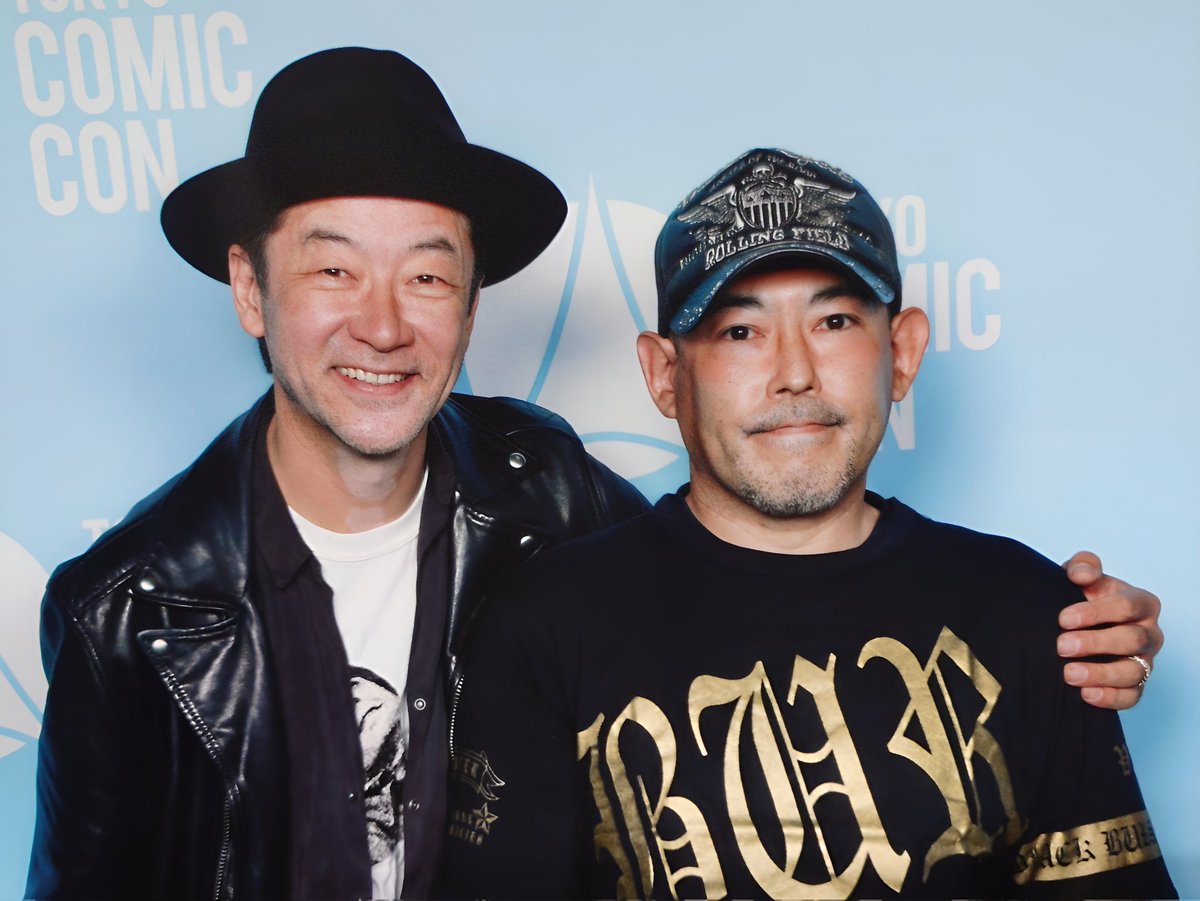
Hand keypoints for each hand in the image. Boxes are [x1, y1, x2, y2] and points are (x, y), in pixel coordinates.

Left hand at [1057, 551, 1162, 709]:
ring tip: (1069, 673)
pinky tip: (1085, 694)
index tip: (1063, 619)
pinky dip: (1110, 698)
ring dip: (1101, 674)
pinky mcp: (1136, 685)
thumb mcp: (1082, 576)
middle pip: (1132, 639)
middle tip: (1061, 646)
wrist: (1079, 624)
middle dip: (1095, 643)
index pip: (1126, 606)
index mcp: (1141, 602)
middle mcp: (1149, 633)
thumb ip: (1083, 566)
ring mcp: (1145, 661)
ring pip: (1133, 672)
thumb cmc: (1085, 597)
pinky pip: (1132, 696)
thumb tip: (1081, 574)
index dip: (1095, 613)